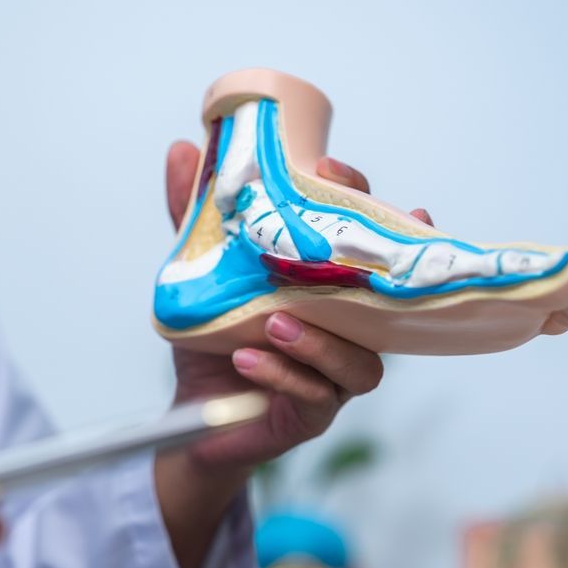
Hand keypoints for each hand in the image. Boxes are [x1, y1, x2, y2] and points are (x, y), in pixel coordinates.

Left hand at [156, 142, 432, 567]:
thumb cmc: (213, 339)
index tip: (330, 168)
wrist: (194, 417)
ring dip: (320, 340)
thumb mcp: (201, 272)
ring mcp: (336, 377)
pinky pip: (317, 400)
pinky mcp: (313, 417)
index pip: (364, 237)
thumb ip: (195, 218)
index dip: (361, 200)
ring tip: (274, 320)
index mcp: (329, 288)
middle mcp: (347, 330)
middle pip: (385, 298)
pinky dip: (284, 375)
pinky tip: (248, 360)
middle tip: (323, 245)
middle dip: (367, 264)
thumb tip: (183, 149)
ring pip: (359, 361)